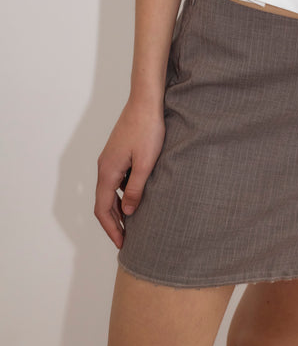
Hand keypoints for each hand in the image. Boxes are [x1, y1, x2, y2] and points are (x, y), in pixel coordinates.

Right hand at [94, 96, 165, 248]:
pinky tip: (136, 196)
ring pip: (110, 191)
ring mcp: (110, 158)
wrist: (146, 101)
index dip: (111, 229)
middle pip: (103, 202)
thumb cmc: (147, 129)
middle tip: (127, 239)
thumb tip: (129, 212)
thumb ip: (136, 189)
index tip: (122, 243)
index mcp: (108, 172)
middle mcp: (104, 166)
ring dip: (118, 208)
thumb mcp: (145, 163)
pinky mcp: (118, 152)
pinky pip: (116, 180)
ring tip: (133, 222)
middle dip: (113, 222)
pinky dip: (122, 193)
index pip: (102, 209)